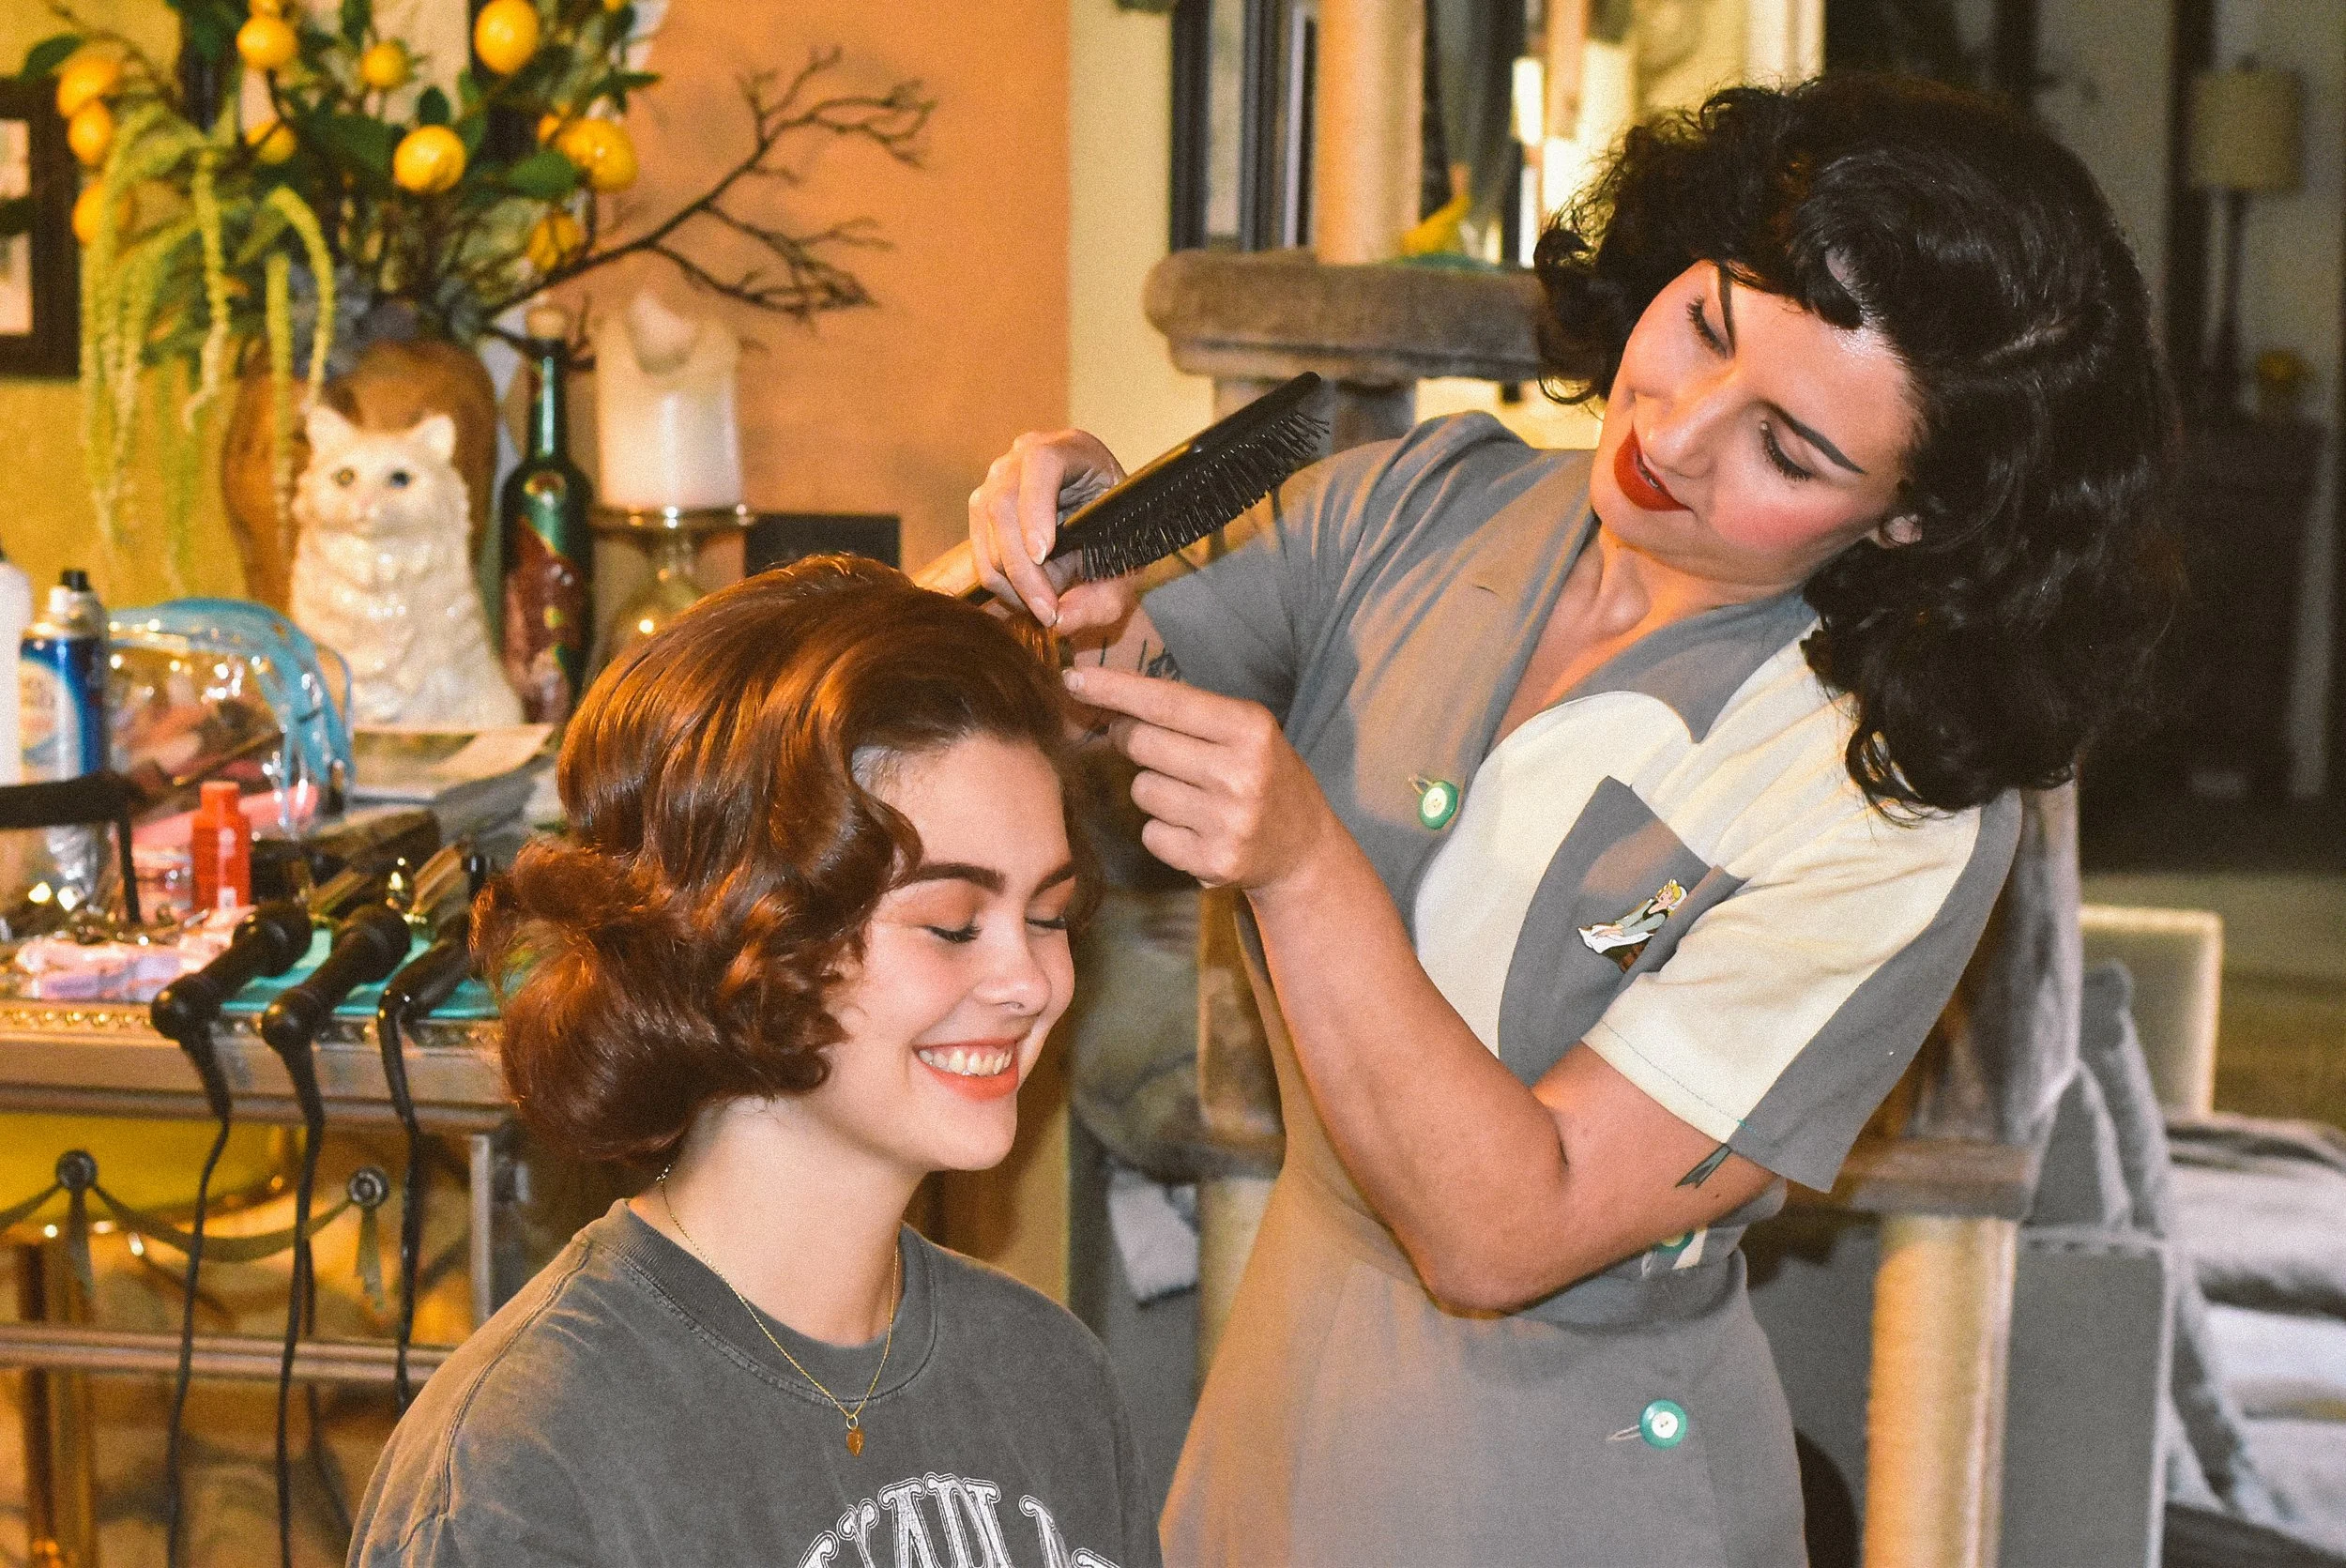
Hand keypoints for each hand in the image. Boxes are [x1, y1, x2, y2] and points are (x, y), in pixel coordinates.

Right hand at [968, 429, 1136, 631]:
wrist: (1099, 523)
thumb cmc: (1117, 533)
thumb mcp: (1123, 565)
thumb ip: (1102, 596)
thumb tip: (1060, 623)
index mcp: (1070, 449)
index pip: (1042, 464)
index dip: (1036, 509)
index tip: (1042, 555)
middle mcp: (1025, 454)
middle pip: (1003, 506)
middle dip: (1022, 568)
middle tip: (1048, 613)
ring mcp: (997, 478)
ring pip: (985, 530)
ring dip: (1011, 580)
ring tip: (1046, 605)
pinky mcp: (982, 506)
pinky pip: (979, 548)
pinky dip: (1001, 581)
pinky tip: (1028, 597)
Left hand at [1062, 665, 1340, 893]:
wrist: (1303, 849)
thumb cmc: (1263, 775)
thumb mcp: (1243, 731)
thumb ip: (1185, 711)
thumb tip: (1108, 694)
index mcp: (1250, 728)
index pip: (1166, 702)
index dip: (1114, 689)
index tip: (1074, 678)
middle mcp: (1240, 774)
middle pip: (1143, 743)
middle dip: (1131, 739)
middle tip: (1148, 744)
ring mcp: (1227, 822)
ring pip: (1142, 790)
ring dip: (1153, 789)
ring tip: (1192, 796)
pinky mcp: (1213, 862)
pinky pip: (1151, 833)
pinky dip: (1163, 830)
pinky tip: (1196, 828)